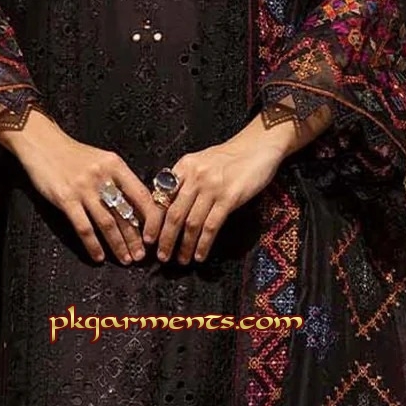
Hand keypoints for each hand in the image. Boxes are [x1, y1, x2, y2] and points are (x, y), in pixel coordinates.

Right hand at [0, 111, 152, 265]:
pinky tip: (99, 256)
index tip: (154, 236)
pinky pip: (83, 227)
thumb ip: (118, 180)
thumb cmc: (74, 155)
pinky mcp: (66, 199)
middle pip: (125, 213)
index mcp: (115, 165)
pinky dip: (93, 245)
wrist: (42, 143)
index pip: (141, 195)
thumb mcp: (102, 160)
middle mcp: (102, 176)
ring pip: (107, 223)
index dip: (151, 219)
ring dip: (118, 245)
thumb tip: (137, 208)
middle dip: (135, 238)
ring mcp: (83, 188)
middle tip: (141, 256)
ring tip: (126, 259)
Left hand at [147, 124, 286, 264]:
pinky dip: (203, 244)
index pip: (162, 197)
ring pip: (191, 223)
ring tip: (181, 260)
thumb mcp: (200, 161)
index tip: (148, 239)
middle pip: (174, 214)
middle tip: (161, 257)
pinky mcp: (229, 198)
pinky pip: (211, 226)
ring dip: (184, 245)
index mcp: (184, 167)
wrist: (258, 146)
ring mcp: (212, 187)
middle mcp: (195, 177)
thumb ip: (184, 179)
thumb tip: (167, 204)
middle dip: (165, 239)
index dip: (153, 221)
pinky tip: (199, 255)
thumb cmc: (230, 157)